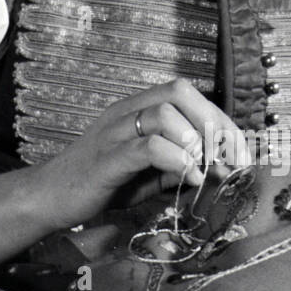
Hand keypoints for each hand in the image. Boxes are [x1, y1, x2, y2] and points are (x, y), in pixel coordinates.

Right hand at [30, 78, 252, 230]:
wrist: (49, 198)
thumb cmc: (102, 184)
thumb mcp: (150, 172)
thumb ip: (180, 164)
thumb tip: (222, 169)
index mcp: (137, 109)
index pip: (189, 94)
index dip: (221, 120)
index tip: (240, 153)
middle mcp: (126, 112)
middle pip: (180, 92)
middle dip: (214, 124)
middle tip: (229, 160)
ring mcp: (114, 132)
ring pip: (164, 113)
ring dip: (195, 142)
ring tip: (206, 171)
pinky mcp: (107, 159)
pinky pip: (148, 147)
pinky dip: (177, 161)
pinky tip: (189, 180)